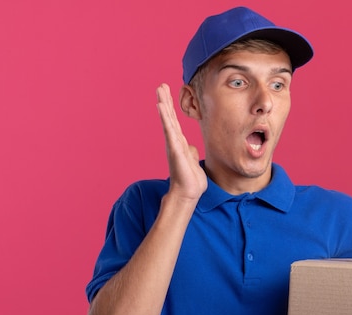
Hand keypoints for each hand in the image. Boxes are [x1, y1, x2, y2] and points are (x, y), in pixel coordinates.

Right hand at [156, 83, 206, 201]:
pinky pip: (169, 130)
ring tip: (160, 90)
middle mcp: (174, 141)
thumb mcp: (191, 160)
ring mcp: (173, 144)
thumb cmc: (190, 179)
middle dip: (165, 100)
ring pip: (168, 120)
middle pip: (169, 117)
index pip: (174, 121)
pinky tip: (161, 106)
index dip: (170, 107)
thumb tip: (189, 146)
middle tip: (161, 85)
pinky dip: (165, 117)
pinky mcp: (174, 148)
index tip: (167, 93)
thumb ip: (189, 151)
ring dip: (164, 104)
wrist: (188, 192)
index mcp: (179, 143)